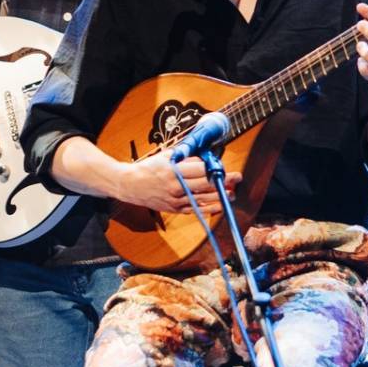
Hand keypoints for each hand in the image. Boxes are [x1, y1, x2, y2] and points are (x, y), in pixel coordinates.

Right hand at [116, 153, 240, 214]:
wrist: (130, 185)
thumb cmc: (148, 168)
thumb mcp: (166, 156)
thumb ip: (185, 157)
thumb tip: (204, 157)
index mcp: (174, 171)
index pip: (201, 169)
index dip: (215, 168)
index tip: (223, 166)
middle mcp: (176, 187)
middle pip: (206, 185)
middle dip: (224, 181)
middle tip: (238, 178)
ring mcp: (176, 200)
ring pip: (203, 199)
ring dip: (221, 196)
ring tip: (233, 193)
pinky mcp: (174, 209)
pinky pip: (195, 210)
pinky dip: (209, 208)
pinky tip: (220, 206)